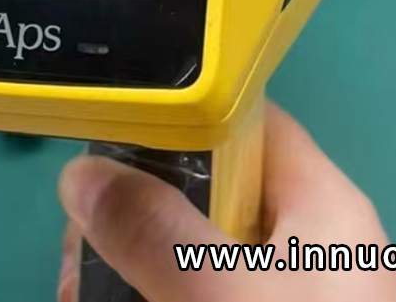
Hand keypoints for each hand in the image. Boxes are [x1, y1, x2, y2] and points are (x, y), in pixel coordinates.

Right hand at [57, 103, 395, 301]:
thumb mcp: (229, 297)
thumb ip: (157, 233)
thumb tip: (80, 172)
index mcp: (319, 207)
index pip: (247, 121)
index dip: (177, 112)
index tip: (101, 130)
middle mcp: (297, 245)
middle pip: (199, 189)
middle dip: (127, 210)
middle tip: (77, 244)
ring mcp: (270, 296)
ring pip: (179, 251)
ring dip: (120, 264)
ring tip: (75, 290)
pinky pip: (183, 295)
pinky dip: (141, 297)